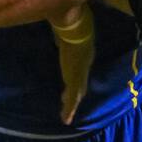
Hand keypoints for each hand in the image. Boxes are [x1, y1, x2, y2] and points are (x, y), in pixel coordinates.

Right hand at [49, 4, 94, 124]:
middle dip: (75, 96)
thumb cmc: (71, 23)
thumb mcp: (66, 30)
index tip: (72, 86)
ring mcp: (80, 74)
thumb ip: (62, 33)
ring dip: (71, 106)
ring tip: (67, 117)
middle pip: (79, 85)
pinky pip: (72, 97)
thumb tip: (57, 32)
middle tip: (70, 106)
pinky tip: (66, 118)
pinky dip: (69, 108)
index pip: (79, 70)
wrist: (75, 27)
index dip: (77, 79)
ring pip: (76, 94)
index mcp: (83, 54)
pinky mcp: (74, 79)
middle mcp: (83, 65)